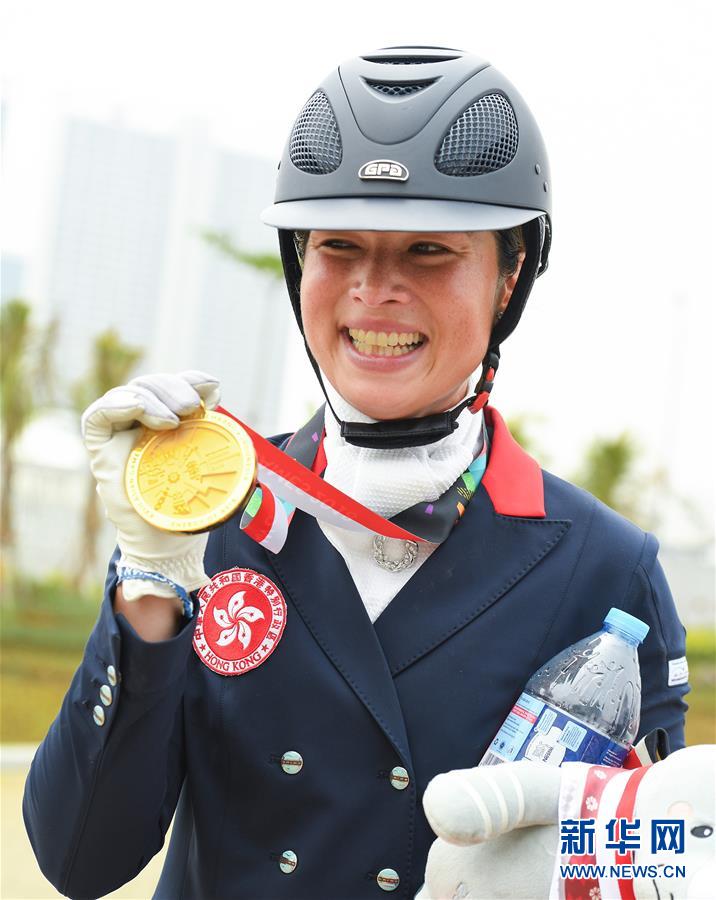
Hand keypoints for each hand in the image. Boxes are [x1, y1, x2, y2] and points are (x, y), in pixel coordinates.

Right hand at [81, 370, 220, 600]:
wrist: (167, 546)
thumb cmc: (191, 510)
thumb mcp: (217, 473)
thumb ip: (227, 451)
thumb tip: (246, 436)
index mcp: (170, 423)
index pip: (176, 387)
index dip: (192, 380)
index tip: (213, 390)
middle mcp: (143, 424)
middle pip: (152, 386)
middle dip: (174, 387)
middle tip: (192, 407)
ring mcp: (120, 435)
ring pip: (130, 394)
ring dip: (153, 397)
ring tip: (174, 419)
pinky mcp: (101, 450)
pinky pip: (98, 415)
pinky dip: (119, 404)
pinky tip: (140, 410)